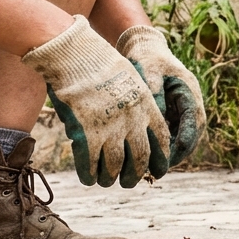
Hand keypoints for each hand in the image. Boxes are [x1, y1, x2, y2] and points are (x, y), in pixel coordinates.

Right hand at [22, 15, 169, 186]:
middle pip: (140, 158)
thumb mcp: (131, 79)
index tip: (159, 171)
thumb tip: (137, 125)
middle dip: (135, 175)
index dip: (160, 158)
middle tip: (130, 183)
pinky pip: (90, 163)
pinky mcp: (87, 133)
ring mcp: (110, 128)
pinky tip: (88, 179)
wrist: (77, 55)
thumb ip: (137, 103)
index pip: (161, 139)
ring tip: (107, 182)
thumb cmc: (102, 64)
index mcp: (147, 106)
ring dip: (111, 178)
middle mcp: (132, 121)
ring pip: (115, 165)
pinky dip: (89, 174)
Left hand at [116, 25, 203, 166]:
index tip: (172, 156)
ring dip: (171, 153)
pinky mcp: (173, 114)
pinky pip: (172, 135)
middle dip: (178, 153)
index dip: (185, 140)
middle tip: (159, 169)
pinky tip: (145, 157)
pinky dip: (163, 146)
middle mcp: (190, 103)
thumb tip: (154, 121)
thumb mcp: (148, 73)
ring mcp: (183, 109)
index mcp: (190, 92)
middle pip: (192, 135)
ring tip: (151, 168)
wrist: (145, 49)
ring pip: (183, 138)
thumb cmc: (146, 59)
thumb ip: (153, 95)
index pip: (194, 121)